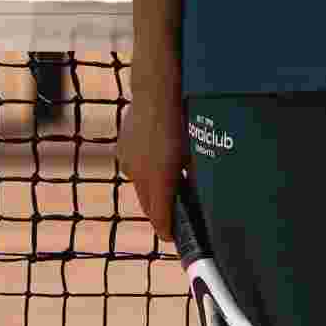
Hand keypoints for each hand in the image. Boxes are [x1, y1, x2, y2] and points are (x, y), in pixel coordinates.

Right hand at [118, 65, 186, 241]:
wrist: (157, 86)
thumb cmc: (185, 117)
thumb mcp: (197, 149)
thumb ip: (198, 174)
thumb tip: (202, 192)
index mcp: (159, 177)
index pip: (160, 218)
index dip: (169, 231)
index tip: (175, 239)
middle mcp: (138, 172)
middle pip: (149, 205)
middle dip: (162, 213)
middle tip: (177, 218)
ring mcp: (128, 159)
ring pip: (142, 186)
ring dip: (154, 190)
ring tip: (172, 187)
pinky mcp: (123, 147)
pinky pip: (136, 168)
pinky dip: (147, 171)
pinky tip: (162, 161)